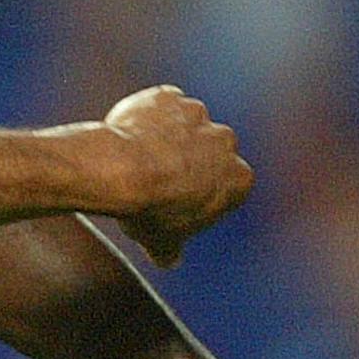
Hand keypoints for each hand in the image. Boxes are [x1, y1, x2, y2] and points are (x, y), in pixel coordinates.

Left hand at [102, 85, 253, 265]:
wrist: (120, 171)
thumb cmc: (146, 210)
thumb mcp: (161, 240)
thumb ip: (170, 250)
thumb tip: (169, 261)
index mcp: (239, 178)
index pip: (226, 184)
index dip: (200, 192)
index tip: (176, 200)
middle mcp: (226, 141)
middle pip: (209, 149)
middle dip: (188, 159)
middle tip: (154, 175)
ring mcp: (198, 115)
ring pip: (184, 123)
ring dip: (166, 133)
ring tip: (135, 154)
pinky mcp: (168, 97)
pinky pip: (159, 104)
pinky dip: (147, 113)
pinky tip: (128, 131)